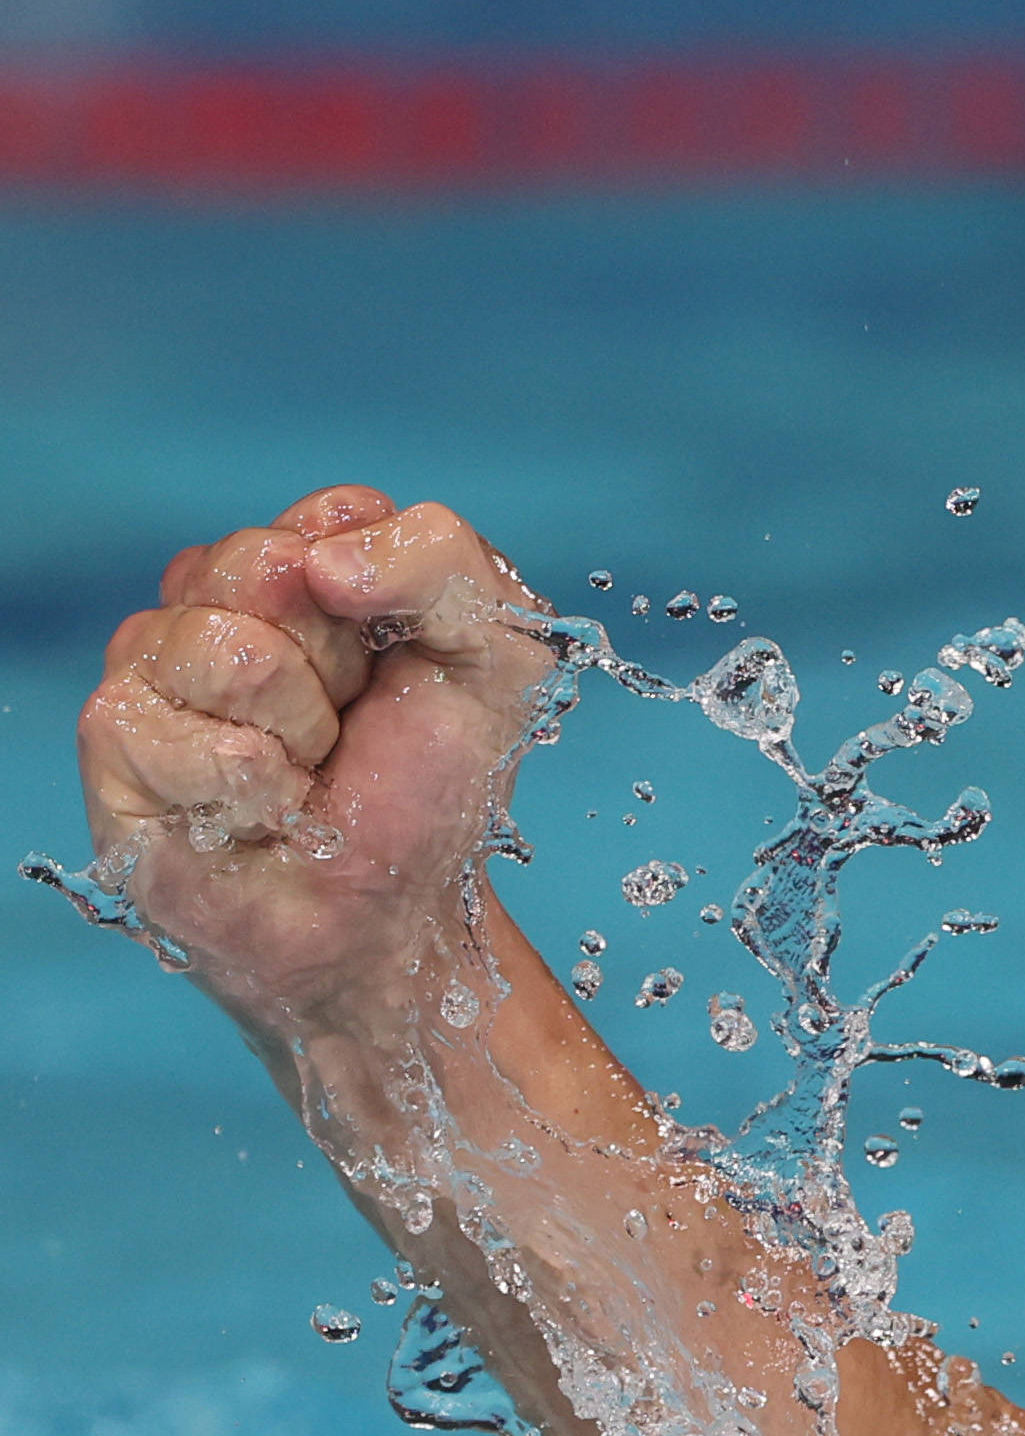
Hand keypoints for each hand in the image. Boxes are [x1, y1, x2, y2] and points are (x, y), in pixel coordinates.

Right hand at [74, 486, 556, 1033]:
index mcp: (310, 568)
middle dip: (338, 662)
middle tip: (352, 727)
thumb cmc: (433, 791)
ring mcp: (157, 670)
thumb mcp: (498, 661)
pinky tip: (261, 812)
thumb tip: (323, 558)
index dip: (385, 598)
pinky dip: (246, 786)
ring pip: (220, 646)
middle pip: (264, 564)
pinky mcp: (115, 745)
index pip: (332, 517)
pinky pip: (175, 731)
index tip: (402, 661)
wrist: (394, 917)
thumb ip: (445, 564)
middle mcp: (221, 604)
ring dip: (296, 730)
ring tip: (306, 774)